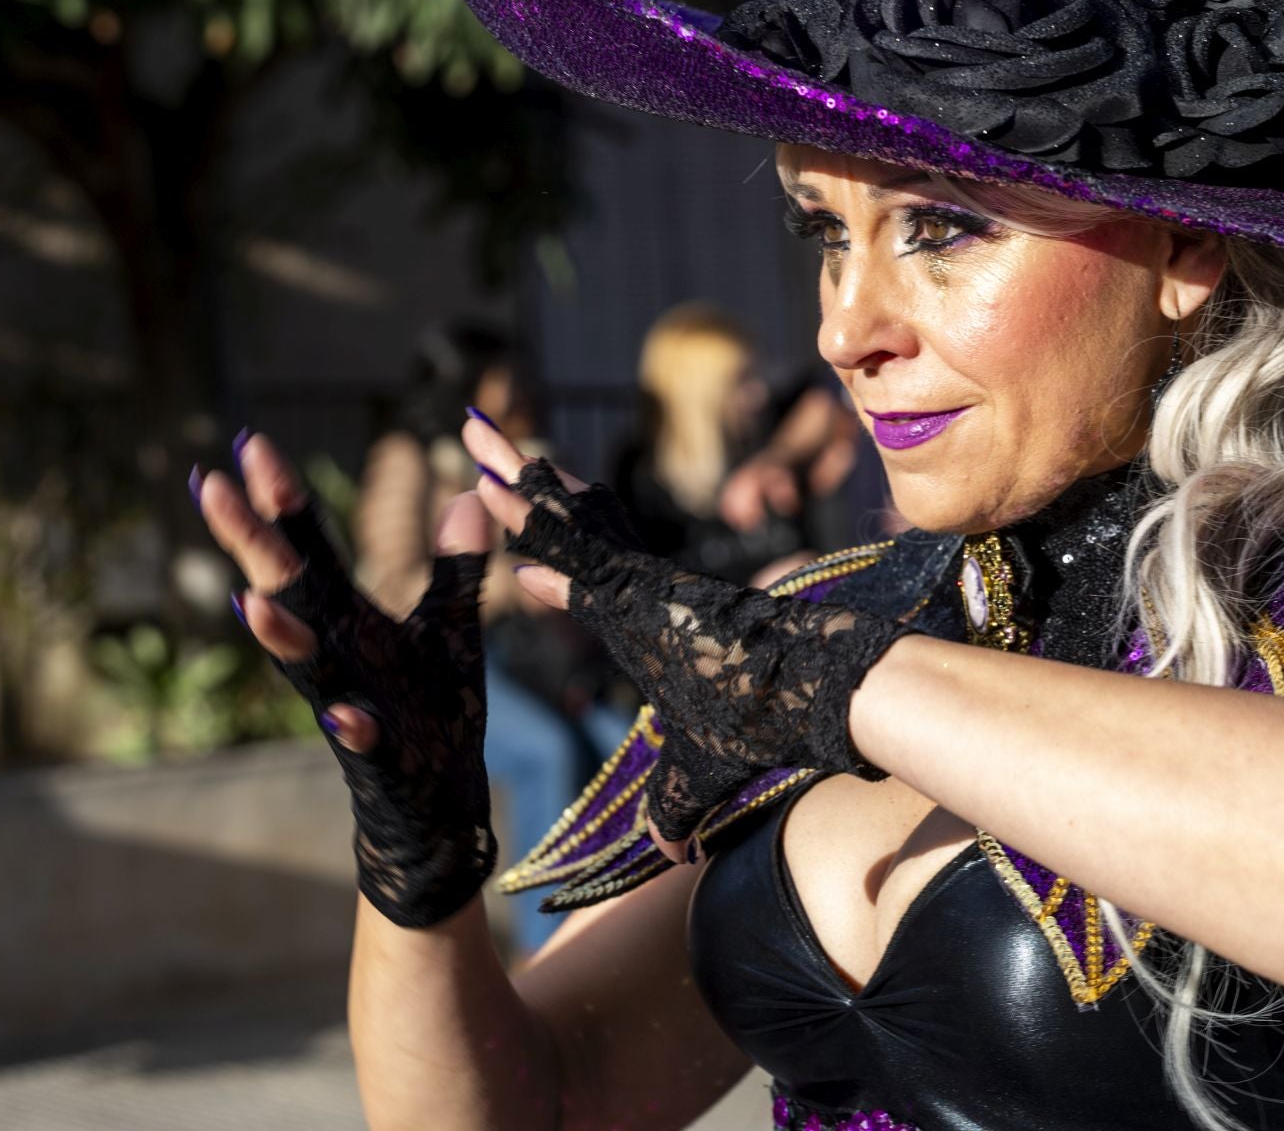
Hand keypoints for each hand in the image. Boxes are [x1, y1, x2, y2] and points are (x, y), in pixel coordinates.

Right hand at [193, 434, 496, 928]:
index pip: (309, 548)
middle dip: (251, 541)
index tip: (249, 443)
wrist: (441, 804)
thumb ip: (457, 566)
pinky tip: (341, 713)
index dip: (281, 498)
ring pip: (306, 667)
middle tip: (207, 486)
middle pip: (287, 590)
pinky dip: (351, 725)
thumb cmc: (434, 713)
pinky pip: (360, 739)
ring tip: (251, 599)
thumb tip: (471, 494)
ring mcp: (348, 705)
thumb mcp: (452, 629)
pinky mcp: (379, 756)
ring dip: (280, 634)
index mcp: (350, 621)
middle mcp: (336, 657)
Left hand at [462, 417, 908, 857]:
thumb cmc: (762, 730)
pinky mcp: (648, 592)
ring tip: (471, 433)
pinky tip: (494, 500)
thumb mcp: (695, 779)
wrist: (813, 698)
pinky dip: (537, 524)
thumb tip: (669, 851)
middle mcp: (632, 587)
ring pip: (564, 523)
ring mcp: (639, 582)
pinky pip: (579, 550)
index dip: (537, 526)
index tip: (496, 494)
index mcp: (636, 616)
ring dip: (514, 481)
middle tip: (472, 431)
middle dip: (515, 477)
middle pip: (562, 521)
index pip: (575, 560)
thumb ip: (675, 808)